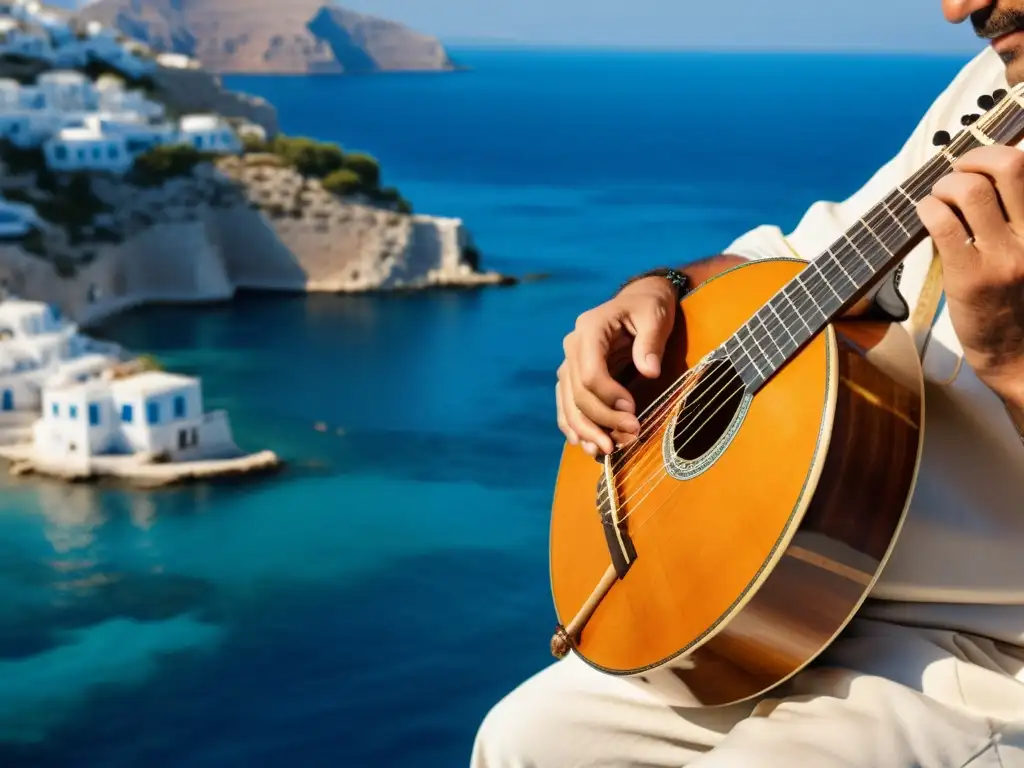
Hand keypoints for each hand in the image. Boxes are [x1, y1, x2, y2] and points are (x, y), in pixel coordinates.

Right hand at [556, 276, 676, 455]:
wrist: (638, 301)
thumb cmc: (649, 307)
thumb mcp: (656, 315)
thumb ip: (651, 341)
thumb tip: (650, 370)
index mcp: (590, 329)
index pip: (589, 372)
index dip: (609, 396)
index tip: (633, 410)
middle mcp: (572, 346)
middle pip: (578, 393)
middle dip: (602, 419)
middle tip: (632, 434)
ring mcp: (569, 361)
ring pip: (568, 403)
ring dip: (586, 430)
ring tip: (607, 450)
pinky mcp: (573, 375)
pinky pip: (565, 404)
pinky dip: (573, 426)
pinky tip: (584, 444)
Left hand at [917, 145, 1023, 405]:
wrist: (1022, 357)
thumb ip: (1018, 218)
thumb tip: (984, 179)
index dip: (1004, 151)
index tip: (985, 161)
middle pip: (1010, 164)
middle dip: (974, 157)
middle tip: (959, 173)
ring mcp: (1005, 256)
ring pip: (970, 189)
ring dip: (945, 184)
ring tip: (940, 199)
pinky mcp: (971, 277)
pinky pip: (942, 223)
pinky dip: (927, 208)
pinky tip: (927, 217)